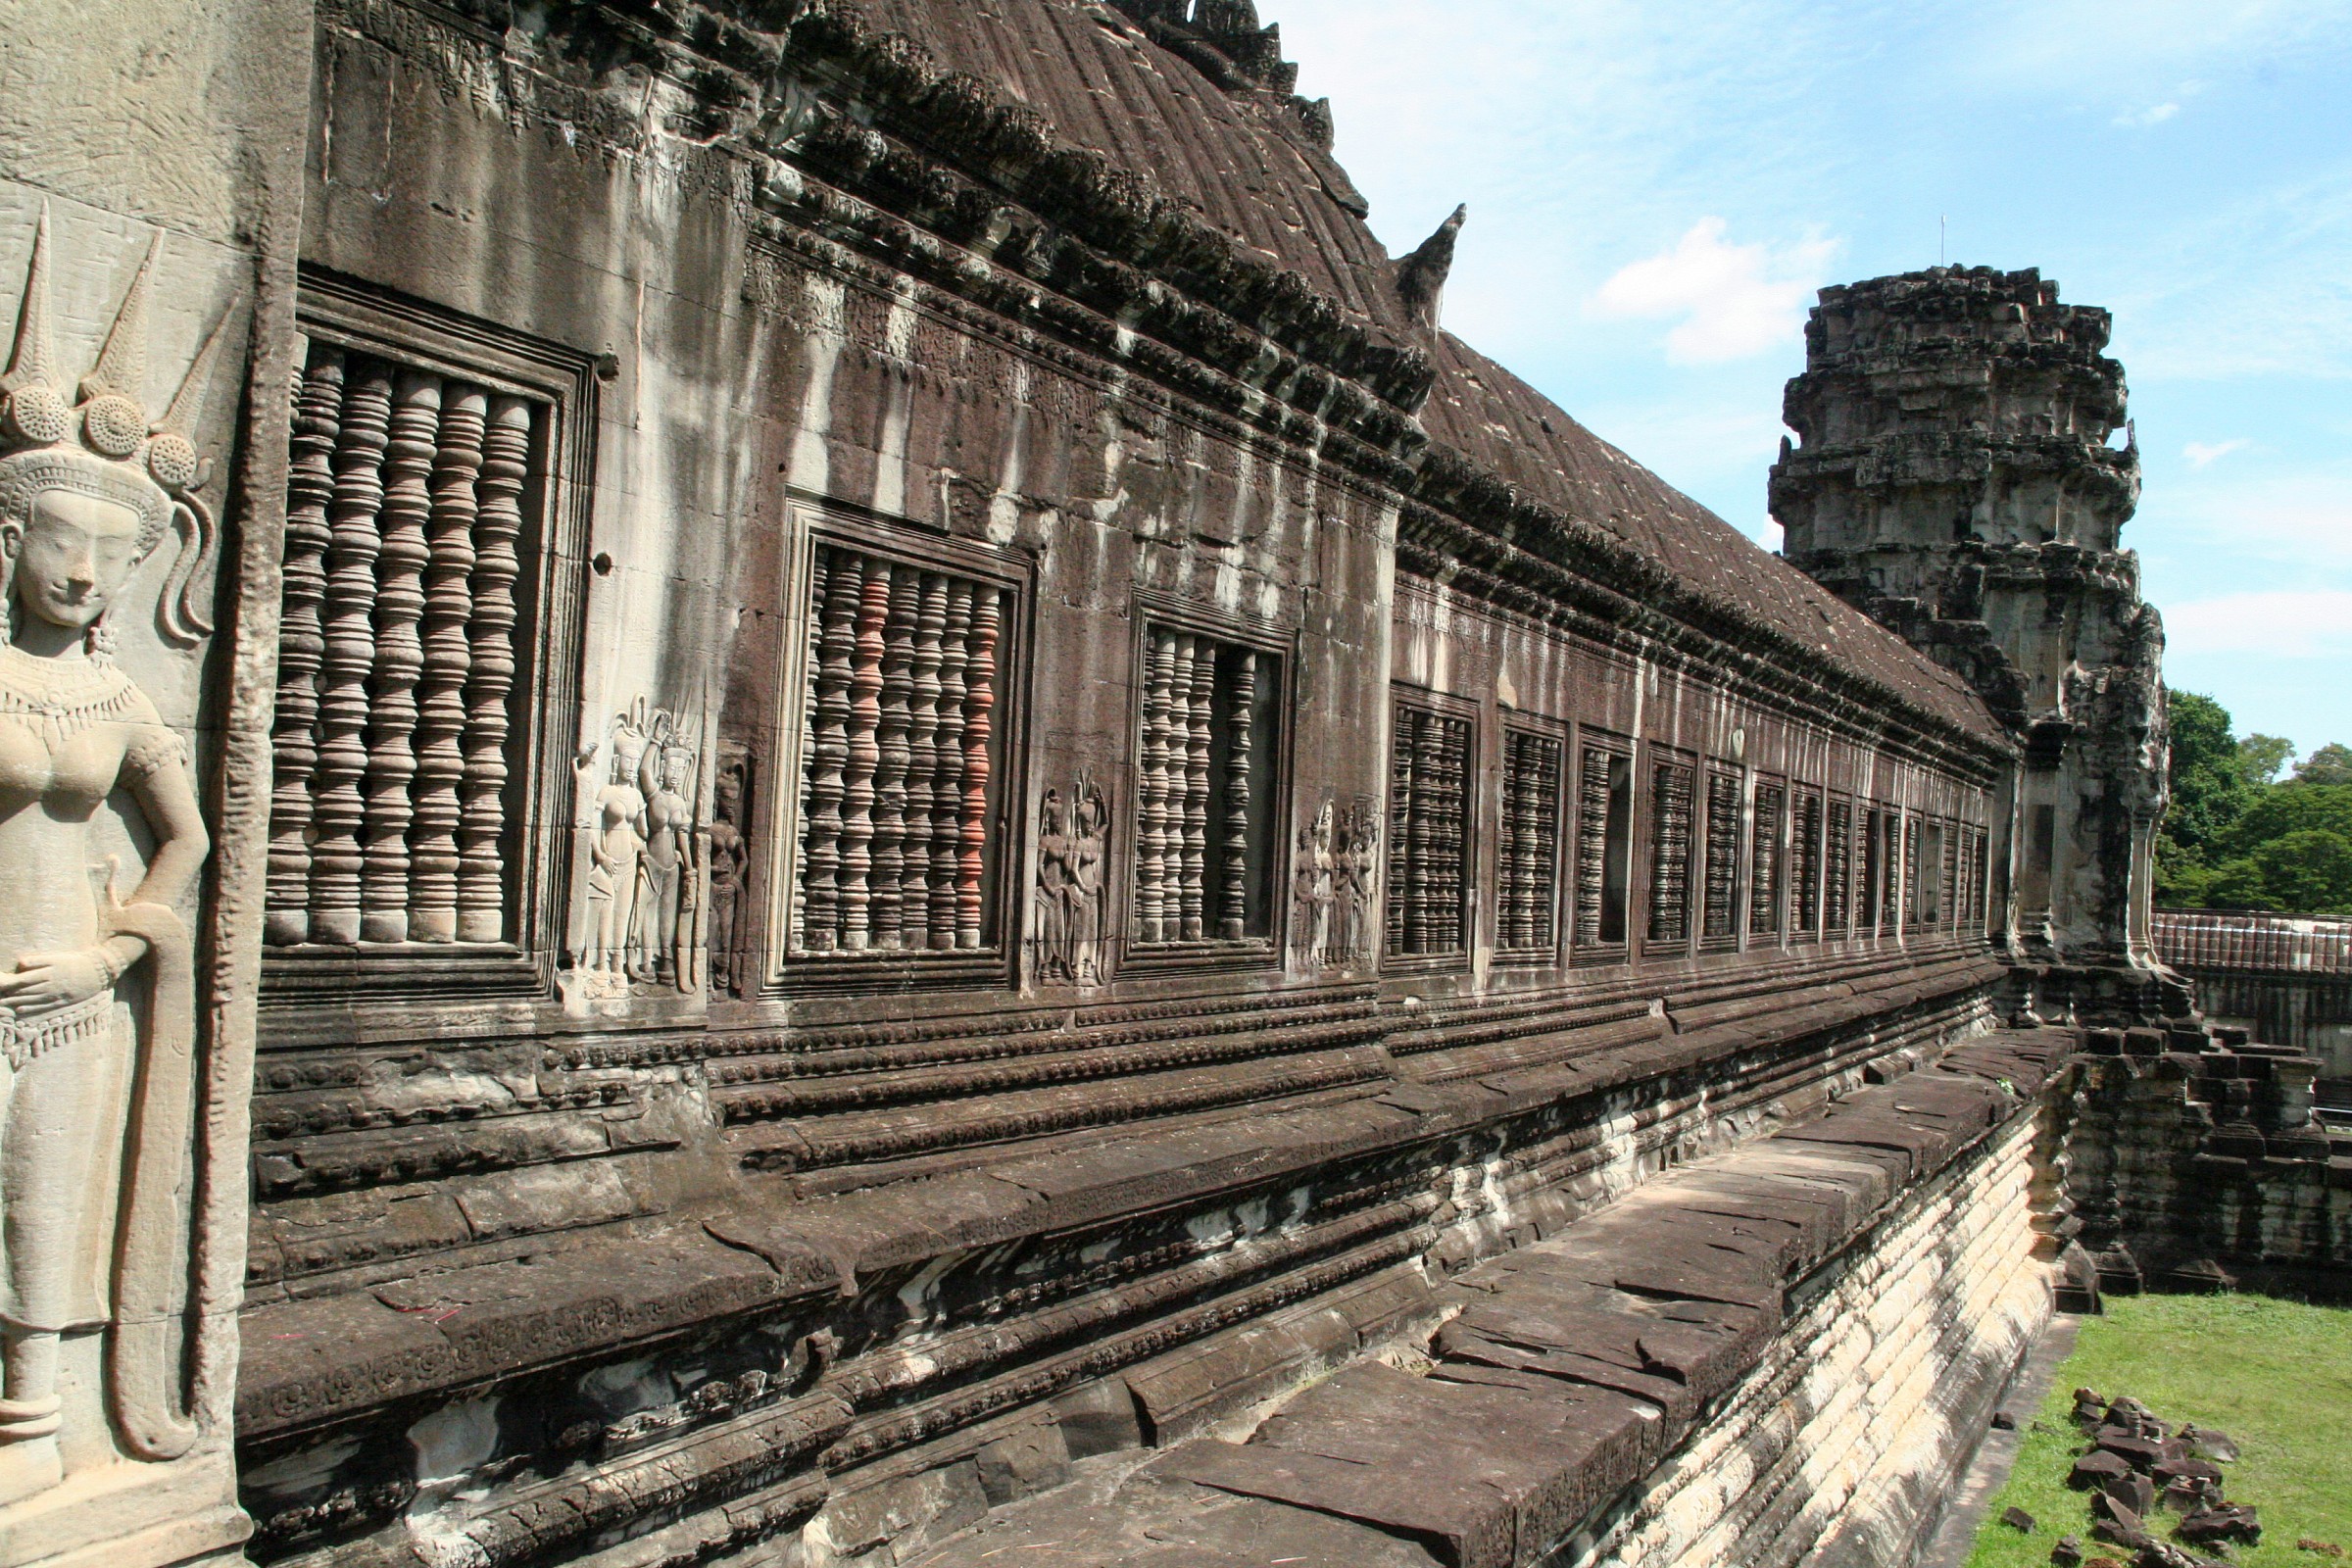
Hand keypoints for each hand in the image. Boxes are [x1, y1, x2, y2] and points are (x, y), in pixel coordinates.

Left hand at [0, 948, 114, 1016]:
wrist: (98, 973)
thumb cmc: (76, 962)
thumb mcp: (58, 957)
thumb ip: (38, 960)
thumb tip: (20, 962)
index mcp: (48, 972)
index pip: (22, 979)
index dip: (7, 983)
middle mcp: (50, 985)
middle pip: (24, 991)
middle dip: (8, 994)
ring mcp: (55, 994)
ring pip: (31, 999)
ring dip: (15, 1001)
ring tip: (2, 1003)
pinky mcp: (61, 1001)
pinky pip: (42, 1006)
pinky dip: (30, 1008)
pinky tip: (19, 1009)